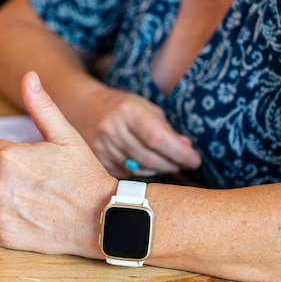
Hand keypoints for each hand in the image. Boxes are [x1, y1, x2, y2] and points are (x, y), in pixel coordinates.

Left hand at [0, 71, 116, 258]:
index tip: (25, 164)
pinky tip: (13, 215)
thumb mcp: (65, 135)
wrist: (101, 218)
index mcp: (7, 157)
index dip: (4, 155)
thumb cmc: (84, 175)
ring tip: (18, 197)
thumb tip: (29, 76)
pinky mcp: (2, 237)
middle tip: (20, 180)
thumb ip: (41, 106)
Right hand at [75, 88, 200, 177]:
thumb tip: (186, 149)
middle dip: (171, 164)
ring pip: (138, 170)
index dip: (179, 152)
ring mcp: (102, 147)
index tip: (195, 160)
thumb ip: (167, 129)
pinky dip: (139, 172)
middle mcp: (112, 129)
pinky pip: (126, 174)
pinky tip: (143, 162)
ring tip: (165, 161)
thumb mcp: (146, 109)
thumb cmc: (123, 108)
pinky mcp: (98, 160)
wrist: (85, 109)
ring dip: (157, 169)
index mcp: (127, 111)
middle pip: (149, 158)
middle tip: (184, 163)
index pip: (157, 138)